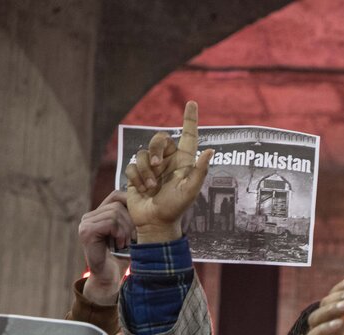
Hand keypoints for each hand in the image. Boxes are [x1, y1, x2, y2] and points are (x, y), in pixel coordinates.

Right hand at [78, 190, 134, 303]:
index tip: (139, 223)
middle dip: (131, 221)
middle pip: (117, 204)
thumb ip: (132, 217)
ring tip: (125, 243)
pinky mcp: (86, 231)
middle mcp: (89, 216)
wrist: (110, 278)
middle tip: (132, 238)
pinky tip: (120, 245)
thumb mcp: (130, 233)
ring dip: (126, 230)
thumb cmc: (123, 257)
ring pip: (115, 212)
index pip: (116, 195)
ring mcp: (85, 223)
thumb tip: (148, 199)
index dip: (131, 205)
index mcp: (98, 214)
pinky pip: (110, 222)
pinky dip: (120, 233)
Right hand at [125, 100, 213, 243]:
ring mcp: (152, 167)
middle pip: (159, 139)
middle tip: (158, 165)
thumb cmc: (176, 208)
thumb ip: (200, 171)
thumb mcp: (190, 191)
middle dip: (156, 148)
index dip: (190, 119)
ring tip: (152, 188)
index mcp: (184, 162)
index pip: (188, 136)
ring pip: (142, 153)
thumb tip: (211, 150)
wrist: (156, 222)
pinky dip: (137, 179)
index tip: (192, 103)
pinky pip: (132, 166)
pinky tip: (143, 191)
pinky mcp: (137, 174)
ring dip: (146, 171)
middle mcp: (168, 161)